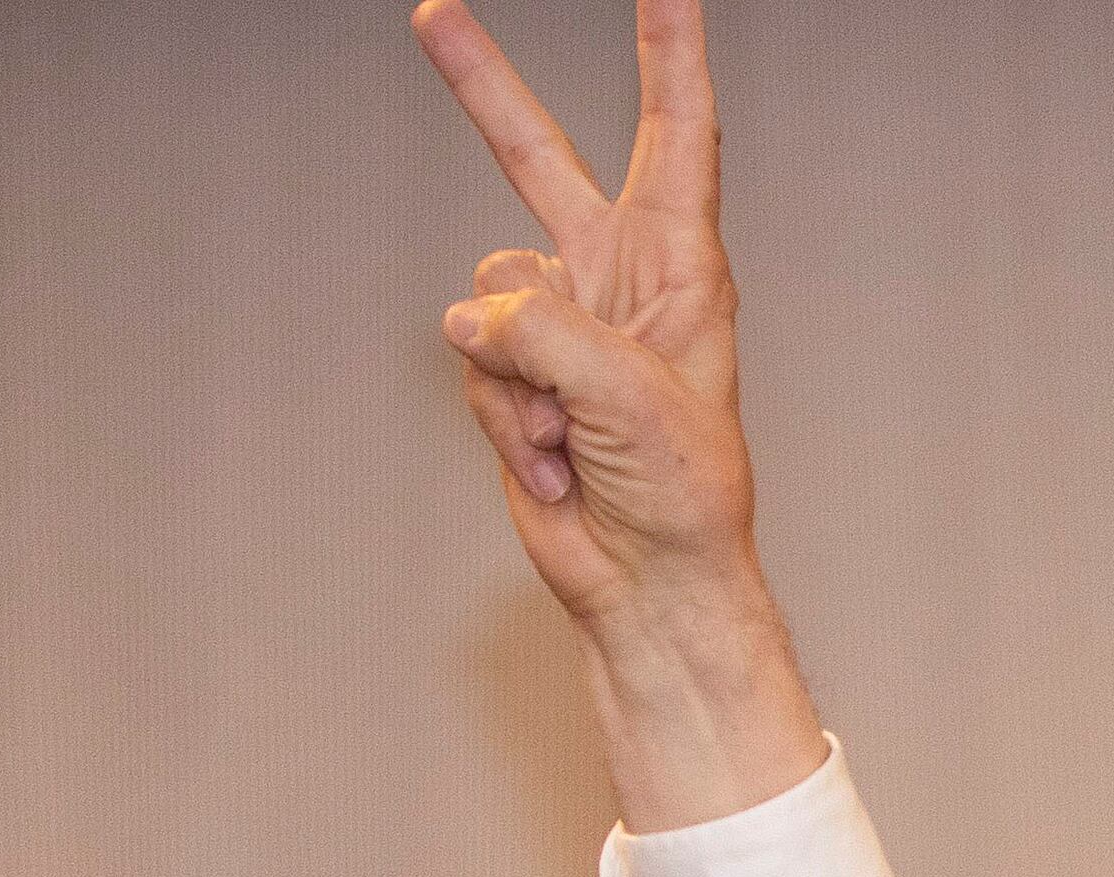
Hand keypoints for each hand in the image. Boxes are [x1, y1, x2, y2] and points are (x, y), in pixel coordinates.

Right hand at [414, 0, 824, 825]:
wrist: (651, 583)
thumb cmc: (681, 495)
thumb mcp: (629, 397)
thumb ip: (546, 330)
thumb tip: (476, 316)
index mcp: (681, 266)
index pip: (679, 136)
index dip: (669, 56)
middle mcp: (619, 279)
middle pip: (539, 159)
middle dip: (484, 89)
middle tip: (432, 13)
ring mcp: (561, 325)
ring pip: (486, 295)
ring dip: (517, 378)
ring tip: (573, 440)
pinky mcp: (516, 373)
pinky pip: (471, 359)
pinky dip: (504, 418)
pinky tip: (552, 463)